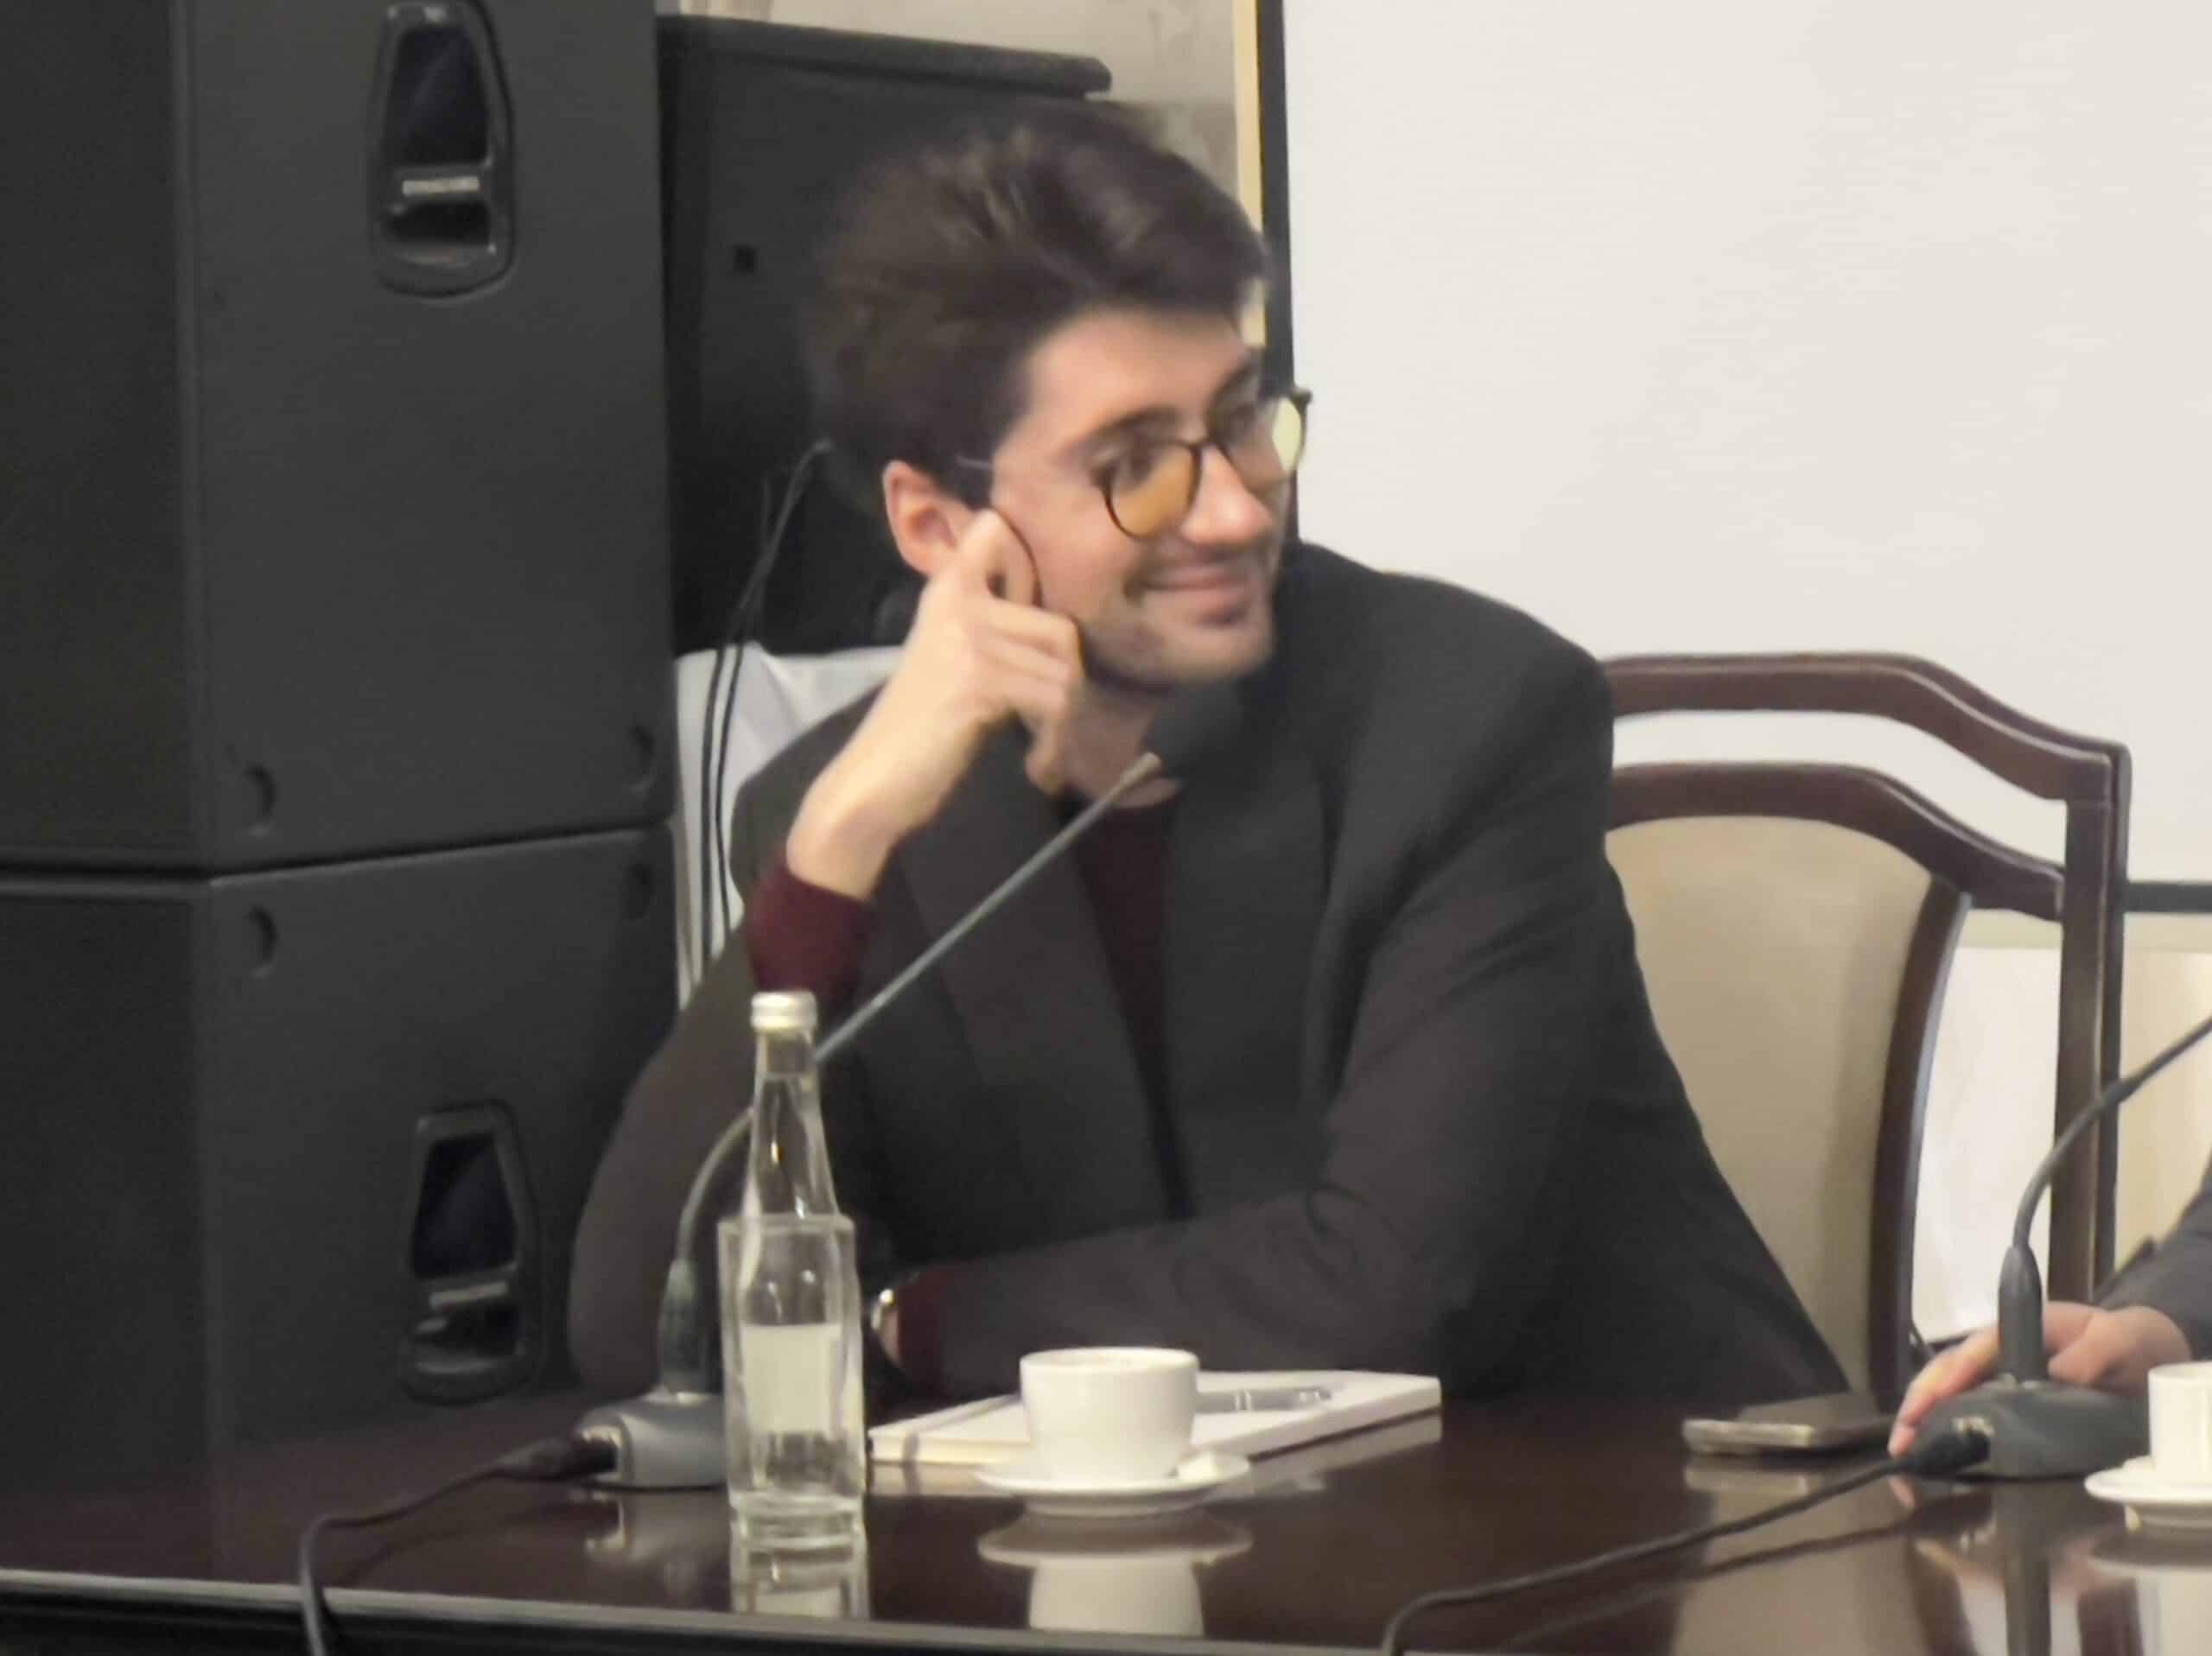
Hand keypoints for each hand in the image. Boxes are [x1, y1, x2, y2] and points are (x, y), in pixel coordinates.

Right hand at [787, 511, 1083, 897]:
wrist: (871, 781)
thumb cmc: (916, 729)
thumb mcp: (953, 661)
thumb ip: (994, 632)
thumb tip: (1063, 634)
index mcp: (948, 591)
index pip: (994, 530)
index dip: (1029, 568)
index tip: (1031, 628)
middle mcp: (958, 602)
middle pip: (1061, 628)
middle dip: (1066, 684)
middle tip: (1047, 723)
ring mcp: (969, 638)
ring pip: (1064, 672)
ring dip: (1062, 723)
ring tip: (1040, 750)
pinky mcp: (980, 680)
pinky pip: (1054, 703)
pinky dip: (1054, 744)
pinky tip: (1035, 766)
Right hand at [1888, 1301, 2188, 1452]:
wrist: (2141, 1353)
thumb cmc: (2125, 1341)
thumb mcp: (2118, 1340)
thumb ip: (2093, 1352)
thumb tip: (2058, 1375)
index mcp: (2018, 1331)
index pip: (1973, 1351)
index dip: (1948, 1378)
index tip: (1926, 1406)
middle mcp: (1999, 1353)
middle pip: (1947, 1372)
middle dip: (1919, 1404)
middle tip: (1900, 1441)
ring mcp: (2000, 1377)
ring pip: (1950, 1393)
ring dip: (1923, 1421)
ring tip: (1904, 1454)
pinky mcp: (2007, 1402)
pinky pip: (1969, 1412)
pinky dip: (1945, 1432)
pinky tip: (1935, 1458)